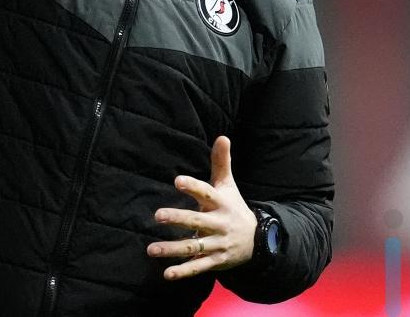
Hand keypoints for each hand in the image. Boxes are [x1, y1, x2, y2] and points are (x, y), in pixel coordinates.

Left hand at [147, 135, 257, 279]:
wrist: (258, 240)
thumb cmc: (234, 207)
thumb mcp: (228, 186)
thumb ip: (221, 163)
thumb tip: (222, 136)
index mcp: (221, 203)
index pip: (206, 193)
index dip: (193, 186)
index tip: (177, 180)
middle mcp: (220, 224)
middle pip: (198, 221)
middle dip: (179, 219)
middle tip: (158, 216)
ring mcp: (218, 244)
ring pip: (194, 247)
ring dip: (173, 249)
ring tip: (151, 249)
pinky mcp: (216, 261)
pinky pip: (198, 267)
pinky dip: (183, 271)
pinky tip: (166, 274)